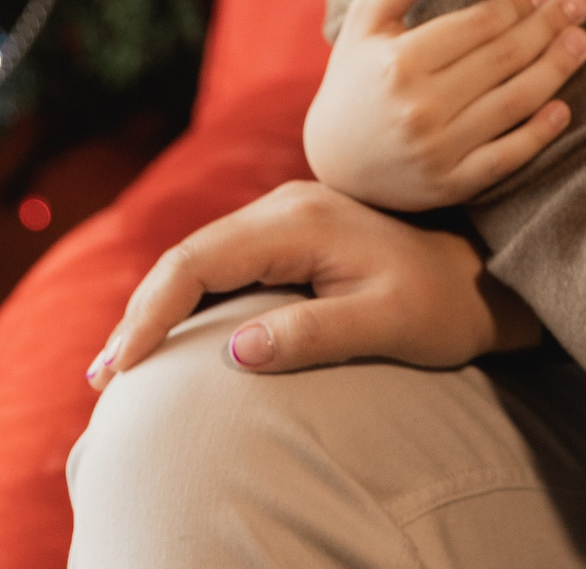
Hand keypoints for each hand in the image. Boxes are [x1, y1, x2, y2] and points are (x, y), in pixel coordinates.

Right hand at [86, 179, 540, 389]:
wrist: (482, 277)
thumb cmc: (440, 306)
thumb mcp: (386, 325)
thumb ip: (315, 335)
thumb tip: (236, 351)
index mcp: (301, 222)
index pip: (199, 260)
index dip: (153, 312)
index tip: (124, 367)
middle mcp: (286, 207)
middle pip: (189, 254)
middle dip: (141, 314)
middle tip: (103, 379)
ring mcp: (288, 216)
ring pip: (201, 256)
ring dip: (158, 307)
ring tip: (119, 364)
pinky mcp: (292, 233)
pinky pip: (223, 262)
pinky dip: (187, 298)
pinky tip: (166, 334)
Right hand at [301, 0, 585, 210]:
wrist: (334, 163)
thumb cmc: (357, 78)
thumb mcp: (367, 18)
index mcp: (399, 62)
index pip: (479, 25)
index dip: (518, 4)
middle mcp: (419, 107)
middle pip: (504, 58)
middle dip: (548, 26)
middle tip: (578, 5)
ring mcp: (437, 150)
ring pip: (514, 102)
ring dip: (556, 69)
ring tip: (582, 43)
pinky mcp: (450, 186)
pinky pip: (507, 157)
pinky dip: (540, 133)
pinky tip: (564, 108)